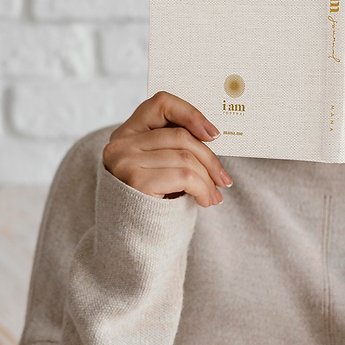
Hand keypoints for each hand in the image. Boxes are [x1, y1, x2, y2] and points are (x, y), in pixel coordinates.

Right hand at [103, 91, 231, 206]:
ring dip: (208, 180)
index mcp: (127, 133)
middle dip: (209, 159)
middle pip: (181, 136)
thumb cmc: (150, 201)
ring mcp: (125, 160)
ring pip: (186, 158)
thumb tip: (213, 136)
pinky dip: (203, 189)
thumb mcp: (158, 168)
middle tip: (224, 180)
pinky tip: (205, 201)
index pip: (161, 103)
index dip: (191, 113)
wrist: (130, 240)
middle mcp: (121, 144)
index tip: (214, 134)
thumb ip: (174, 148)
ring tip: (214, 196)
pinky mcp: (135, 180)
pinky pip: (185, 176)